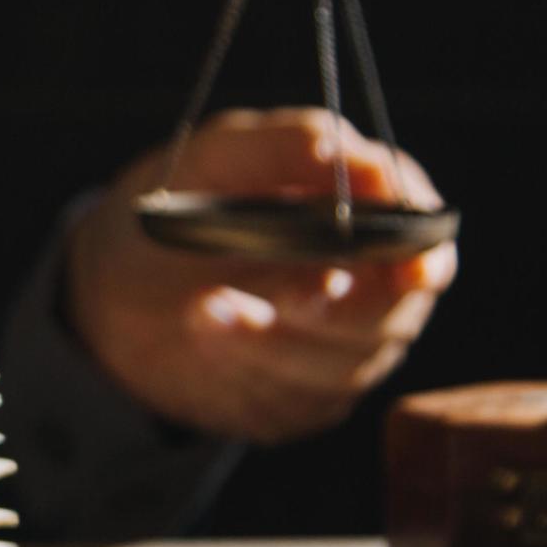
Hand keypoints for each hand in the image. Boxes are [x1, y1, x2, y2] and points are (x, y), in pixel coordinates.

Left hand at [64, 107, 455, 443]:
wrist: (122, 277)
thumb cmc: (193, 200)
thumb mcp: (223, 155)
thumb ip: (284, 144)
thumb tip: (338, 147)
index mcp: (372, 215)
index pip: (425, 241)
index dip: (422, 256)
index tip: (406, 266)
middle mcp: (371, 289)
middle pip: (392, 315)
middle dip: (340, 310)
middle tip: (289, 296)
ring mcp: (338, 351)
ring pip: (338, 367)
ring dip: (274, 343)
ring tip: (208, 307)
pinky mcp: (296, 399)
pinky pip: (290, 403)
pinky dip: (245, 373)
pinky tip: (205, 337)